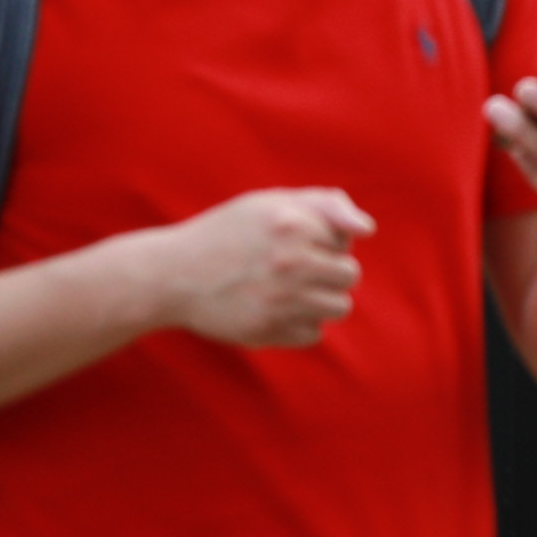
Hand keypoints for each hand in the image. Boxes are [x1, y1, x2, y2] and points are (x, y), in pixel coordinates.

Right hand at [163, 188, 373, 350]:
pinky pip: (313, 334)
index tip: (290, 242)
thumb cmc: (229, 233)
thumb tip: (367, 230)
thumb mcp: (271, 202)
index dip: (322, 241)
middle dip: (327, 272)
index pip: (345, 241)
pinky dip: (296, 325)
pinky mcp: (267, 331)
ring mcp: (279, 300)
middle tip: (289, 269)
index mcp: (292, 224)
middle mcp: (289, 262)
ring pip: (339, 307)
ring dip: (318, 301)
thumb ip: (327, 204)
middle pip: (349, 275)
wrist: (169, 274)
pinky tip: (270, 310)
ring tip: (284, 291)